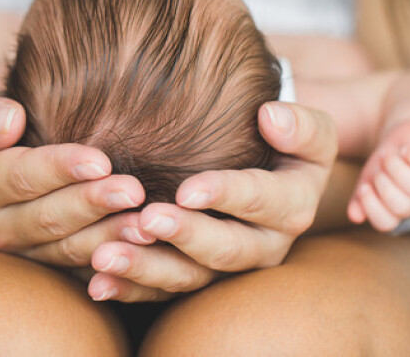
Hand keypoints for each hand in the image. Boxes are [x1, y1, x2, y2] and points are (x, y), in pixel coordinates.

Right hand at [0, 90, 153, 265]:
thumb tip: (8, 122)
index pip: (20, 176)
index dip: (60, 169)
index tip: (100, 161)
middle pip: (48, 218)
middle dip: (93, 205)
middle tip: (134, 192)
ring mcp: (24, 248)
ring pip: (68, 248)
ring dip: (109, 238)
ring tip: (145, 225)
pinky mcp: (49, 260)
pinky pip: (82, 266)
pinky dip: (113, 260)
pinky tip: (143, 248)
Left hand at [85, 102, 337, 301]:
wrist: (273, 173)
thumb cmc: (285, 145)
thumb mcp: (310, 133)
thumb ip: (301, 126)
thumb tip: (271, 117)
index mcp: (292, 207)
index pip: (261, 201)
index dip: (226, 195)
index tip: (186, 189)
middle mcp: (264, 246)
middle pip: (226, 250)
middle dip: (185, 236)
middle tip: (147, 219)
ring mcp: (228, 267)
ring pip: (191, 278)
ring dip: (147, 269)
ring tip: (106, 256)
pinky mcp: (199, 276)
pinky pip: (165, 291)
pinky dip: (131, 288)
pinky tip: (99, 281)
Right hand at [348, 119, 409, 230]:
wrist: (401, 138)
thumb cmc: (383, 163)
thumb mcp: (366, 180)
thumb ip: (359, 199)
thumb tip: (354, 217)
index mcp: (395, 209)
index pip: (386, 223)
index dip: (372, 207)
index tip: (363, 187)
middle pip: (403, 207)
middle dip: (384, 185)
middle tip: (379, 169)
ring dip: (397, 167)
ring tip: (388, 155)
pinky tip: (405, 150)